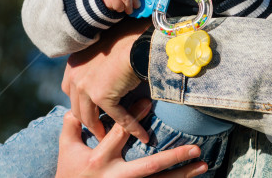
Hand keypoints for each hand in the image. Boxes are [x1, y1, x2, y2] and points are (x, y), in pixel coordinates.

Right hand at [56, 101, 207, 177]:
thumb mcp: (67, 151)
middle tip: (195, 147)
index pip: (120, 134)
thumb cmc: (69, 175)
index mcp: (99, 159)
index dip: (134, 117)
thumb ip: (71, 128)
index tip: (149, 102)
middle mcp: (116, 177)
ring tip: (204, 165)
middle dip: (173, 156)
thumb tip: (74, 106)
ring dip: (183, 175)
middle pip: (149, 166)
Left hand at [62, 19, 151, 142]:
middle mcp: (75, 77)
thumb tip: (106, 68)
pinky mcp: (102, 97)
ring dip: (100, 130)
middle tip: (98, 129)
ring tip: (108, 137)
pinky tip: (141, 135)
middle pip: (77, 108)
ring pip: (90, 118)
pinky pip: (117, 117)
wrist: (138, 39)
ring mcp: (86, 88)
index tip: (90, 109)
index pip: (70, 91)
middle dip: (87, 120)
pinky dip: (131, 127)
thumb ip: (97, 61)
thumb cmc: (127, 38)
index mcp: (73, 64)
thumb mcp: (103, 48)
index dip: (80, 103)